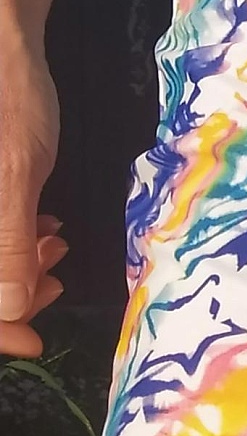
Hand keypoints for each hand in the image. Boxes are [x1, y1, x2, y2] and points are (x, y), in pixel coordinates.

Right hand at [0, 28, 67, 357]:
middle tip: (53, 282)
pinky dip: (10, 240)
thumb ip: (6, 245)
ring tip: (53, 247)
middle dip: (9, 293)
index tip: (34, 340)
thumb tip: (9, 309)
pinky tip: (41, 228)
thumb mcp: (12, 173)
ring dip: (14, 267)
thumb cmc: (4, 95)